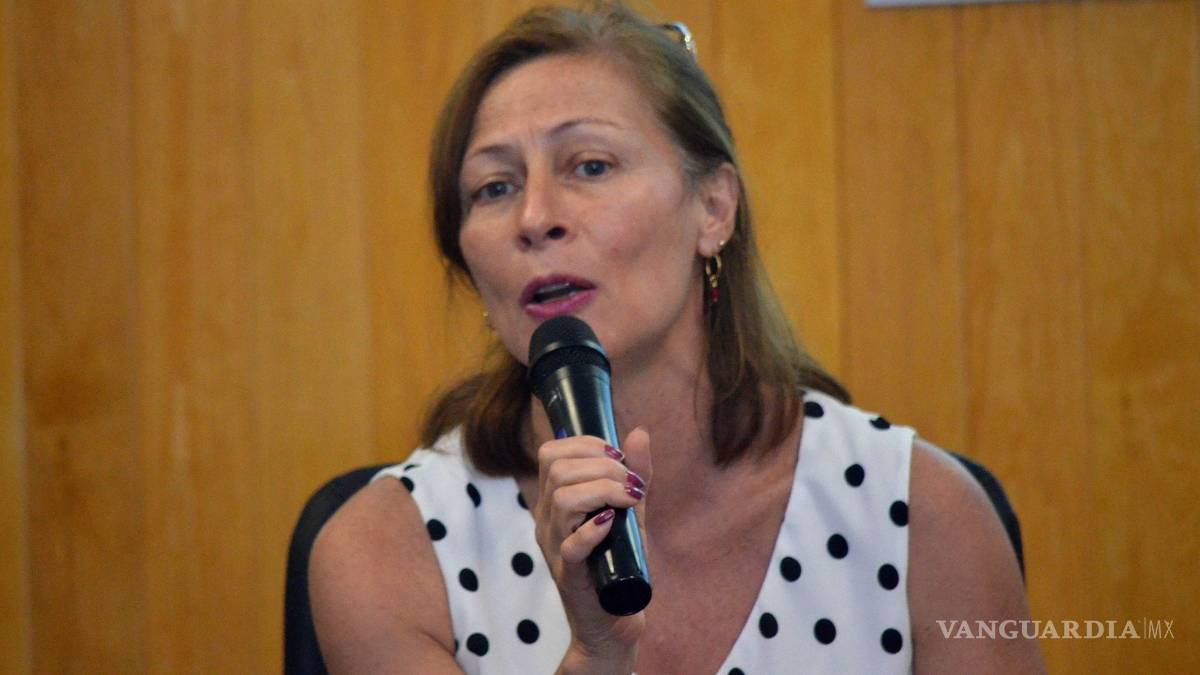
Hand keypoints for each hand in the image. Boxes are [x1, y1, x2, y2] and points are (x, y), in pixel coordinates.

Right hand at [531, 427, 651, 672]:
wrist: (612, 621)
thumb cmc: (617, 563)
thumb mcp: (629, 511)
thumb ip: (635, 475)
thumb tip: (639, 432)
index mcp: (554, 501)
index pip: (551, 453)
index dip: (586, 444)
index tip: (618, 457)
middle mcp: (547, 521)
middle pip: (557, 470)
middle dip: (603, 465)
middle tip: (632, 484)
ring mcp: (554, 548)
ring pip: (562, 499)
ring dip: (603, 489)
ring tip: (629, 500)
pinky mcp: (569, 576)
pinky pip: (571, 546)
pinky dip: (593, 529)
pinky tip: (612, 524)